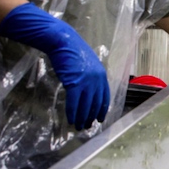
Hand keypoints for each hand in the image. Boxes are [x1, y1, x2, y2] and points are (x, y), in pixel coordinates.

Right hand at [0, 3, 110, 129]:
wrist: (63, 42)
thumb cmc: (73, 53)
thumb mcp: (87, 65)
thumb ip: (91, 78)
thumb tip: (89, 92)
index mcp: (102, 75)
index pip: (105, 97)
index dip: (102, 110)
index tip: (99, 119)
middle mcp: (97, 80)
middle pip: (96, 104)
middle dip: (91, 117)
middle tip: (87, 126)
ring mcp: (86, 81)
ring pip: (86, 106)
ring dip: (82, 118)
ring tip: (79, 126)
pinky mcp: (74, 83)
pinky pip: (74, 102)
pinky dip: (73, 113)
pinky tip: (71, 120)